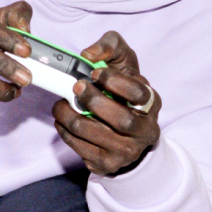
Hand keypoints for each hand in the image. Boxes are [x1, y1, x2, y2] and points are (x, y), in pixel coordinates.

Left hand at [53, 31, 159, 175]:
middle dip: (94, 101)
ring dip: (70, 117)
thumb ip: (111, 46)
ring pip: (95, 135)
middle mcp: (145, 130)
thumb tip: (88, 55)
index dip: (116, 82)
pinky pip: (81, 149)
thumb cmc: (121, 93)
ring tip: (60, 104)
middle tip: (75, 87)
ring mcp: (127, 151)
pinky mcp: (108, 164)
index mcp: (151, 103)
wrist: (125, 134)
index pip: (139, 94)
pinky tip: (63, 121)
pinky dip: (66, 133)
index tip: (95, 73)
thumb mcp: (122, 63)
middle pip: (121, 119)